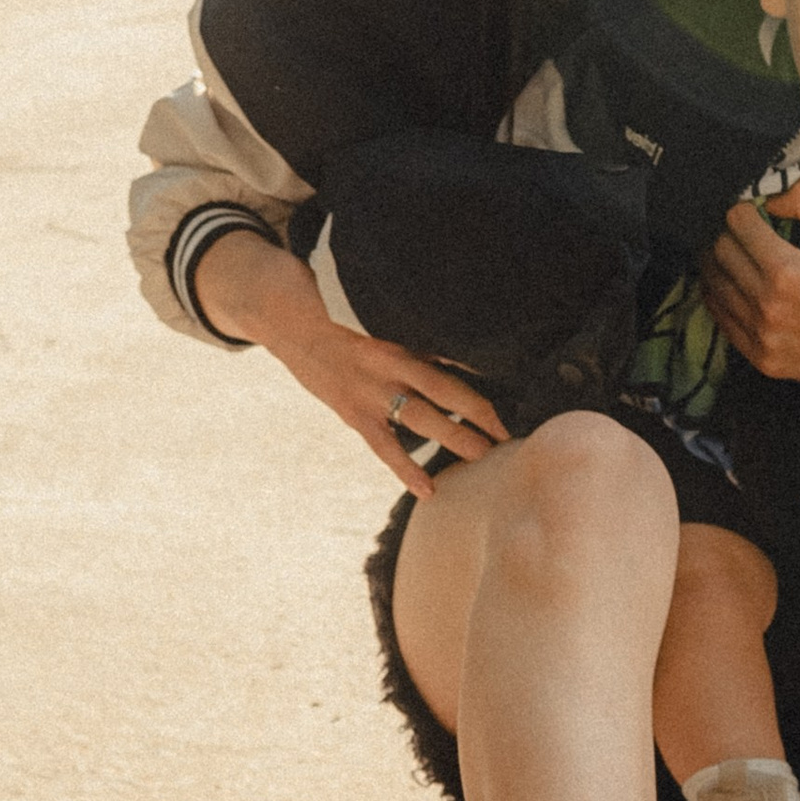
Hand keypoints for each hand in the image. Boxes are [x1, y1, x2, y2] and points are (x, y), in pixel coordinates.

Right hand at [190, 227, 505, 497]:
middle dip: (482, 417)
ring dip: (456, 440)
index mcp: (401, 336)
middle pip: (446, 394)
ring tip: (487, 459)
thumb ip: (415, 327)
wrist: (284, 316)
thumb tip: (460, 340)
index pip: (451, 359)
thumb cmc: (342, 310)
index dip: (483, 378)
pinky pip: (383, 447)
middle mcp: (389, 365)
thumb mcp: (380, 311)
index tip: (515, 391)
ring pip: (422, 422)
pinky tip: (427, 491)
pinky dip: (406, 469)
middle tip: (512, 436)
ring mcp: (370, 393)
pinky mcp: (351, 413)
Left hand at [698, 176, 799, 392]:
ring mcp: (763, 337)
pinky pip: (723, 321)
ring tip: (732, 255)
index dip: (742, 209)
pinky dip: (721, 299)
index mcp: (788, 271)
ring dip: (718, 265)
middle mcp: (768, 306)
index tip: (750, 209)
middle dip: (727, 234)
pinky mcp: (763, 360)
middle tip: (740, 230)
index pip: (738, 224)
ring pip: (714, 287)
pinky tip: (733, 286)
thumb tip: (770, 195)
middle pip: (719, 253)